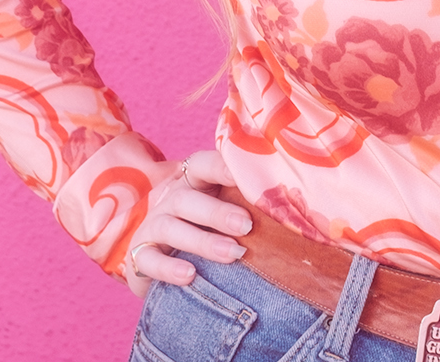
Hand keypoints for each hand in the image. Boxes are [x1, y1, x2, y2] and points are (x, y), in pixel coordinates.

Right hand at [123, 150, 249, 295]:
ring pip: (171, 226)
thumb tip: (300, 210)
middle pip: (188, 197)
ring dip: (202, 240)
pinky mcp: (139, 256)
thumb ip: (250, 206)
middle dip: (218, 211)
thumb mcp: (224, 210)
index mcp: (193, 182)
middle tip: (247, 225)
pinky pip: (149, 259)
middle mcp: (171, 199)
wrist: (157, 256)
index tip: (247, 175)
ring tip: (232, 254)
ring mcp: (153, 226)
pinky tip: (190, 275)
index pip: (203, 163)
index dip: (222, 166)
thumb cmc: (204, 229)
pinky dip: (169, 267)